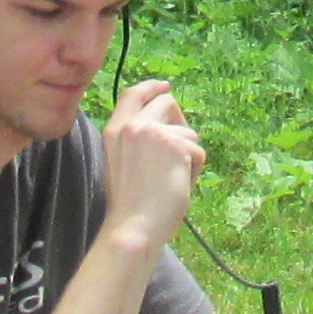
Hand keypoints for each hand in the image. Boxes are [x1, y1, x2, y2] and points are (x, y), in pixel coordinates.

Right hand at [103, 77, 204, 250]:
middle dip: (180, 125)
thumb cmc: (131, 205)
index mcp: (114, 131)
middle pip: (167, 103)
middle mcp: (132, 126)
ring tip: (171, 181)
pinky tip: (178, 186)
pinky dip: (195, 172)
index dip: (151, 87)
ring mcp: (153, 133)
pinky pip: (198, 152)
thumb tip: (168, 124)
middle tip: (182, 152)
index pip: (132, 94)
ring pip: (188, 133)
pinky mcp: (175, 145)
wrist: (134, 227)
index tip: (164, 86)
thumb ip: (137, 140)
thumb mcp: (122, 163)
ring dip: (188, 157)